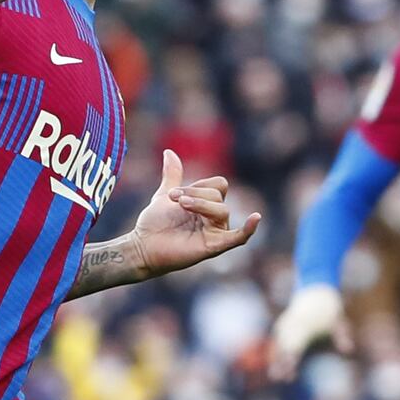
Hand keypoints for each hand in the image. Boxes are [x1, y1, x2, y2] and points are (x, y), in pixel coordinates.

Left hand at [130, 150, 260, 278]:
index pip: (218, 185)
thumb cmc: (155, 223)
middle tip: (174, 199)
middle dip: (196, 193)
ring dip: (201, 204)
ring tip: (181, 205)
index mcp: (207, 204)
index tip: (173, 192)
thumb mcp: (165, 194)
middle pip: (219, 196)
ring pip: (223, 211)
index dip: (198, 185)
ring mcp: (215, 232)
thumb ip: (172, 175)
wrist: (143, 245)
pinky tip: (255, 218)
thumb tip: (169, 152)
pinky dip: (249, 229)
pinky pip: (238, 238)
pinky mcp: (214, 247)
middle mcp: (214, 218)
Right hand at [269, 283, 351, 379]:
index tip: (290, 370)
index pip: (295, 346)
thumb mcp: (339, 321)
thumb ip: (342, 335)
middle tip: (278, 379)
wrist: (316, 288)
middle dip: (280, 362)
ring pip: (279, 343)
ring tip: (275, 375)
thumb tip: (349, 350)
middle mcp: (292, 324)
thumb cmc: (330, 308)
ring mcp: (287, 322)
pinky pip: (278, 338)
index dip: (291, 359)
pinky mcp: (284, 322)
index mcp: (304, 326)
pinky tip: (276, 361)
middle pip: (284, 346)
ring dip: (276, 358)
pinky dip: (277, 349)